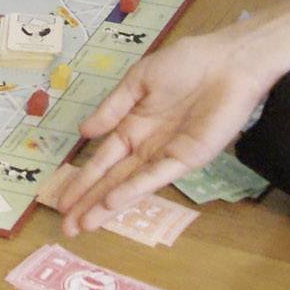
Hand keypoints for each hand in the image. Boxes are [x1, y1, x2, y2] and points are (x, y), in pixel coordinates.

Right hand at [49, 27, 274, 234]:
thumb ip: (112, 108)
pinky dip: (134, 189)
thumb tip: (83, 132)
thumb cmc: (187, 63)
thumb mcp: (139, 80)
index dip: (82, 181)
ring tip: (84, 225)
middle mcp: (147, 145)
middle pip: (112, 180)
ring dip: (106, 205)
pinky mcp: (188, 158)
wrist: (228, 62)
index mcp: (133, 125)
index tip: (62, 201)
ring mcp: (166, 154)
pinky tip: (114, 202)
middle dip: (89, 203)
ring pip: (130, 185)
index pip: (102, 160)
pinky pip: (156, 176)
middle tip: (67, 228)